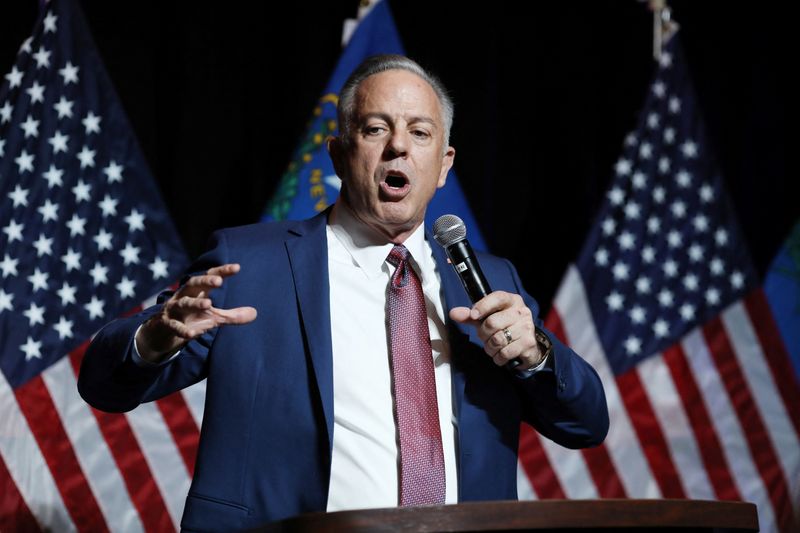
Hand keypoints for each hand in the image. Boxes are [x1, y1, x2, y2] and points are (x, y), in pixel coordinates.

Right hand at [136, 263, 256, 362]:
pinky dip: (183, 330)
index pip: (210, 277)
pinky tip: (192, 334)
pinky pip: (174, 326)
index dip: (222, 271)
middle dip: (205, 281)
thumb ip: (233, 315)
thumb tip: (255, 313)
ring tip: (208, 304)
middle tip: (218, 281)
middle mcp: (184, 296)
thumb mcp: (213, 317)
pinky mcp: (167, 324)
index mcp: (197, 291)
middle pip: (193, 283)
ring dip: (195, 303)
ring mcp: (174, 309)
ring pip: (183, 303)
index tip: (237, 267)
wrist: (164, 332)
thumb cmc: (192, 318)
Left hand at [449, 291, 542, 369]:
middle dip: (483, 334)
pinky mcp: (528, 344)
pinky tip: (501, 354)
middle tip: (486, 337)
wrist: (527, 345)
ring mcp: (526, 328)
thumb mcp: (488, 318)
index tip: (473, 315)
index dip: (483, 306)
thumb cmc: (505, 328)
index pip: (497, 298)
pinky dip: (498, 357)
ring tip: (493, 346)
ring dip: (490, 348)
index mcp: (511, 301)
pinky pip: (505, 353)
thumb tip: (454, 313)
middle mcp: (521, 312)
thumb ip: (470, 316)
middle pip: (492, 323)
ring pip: (497, 340)